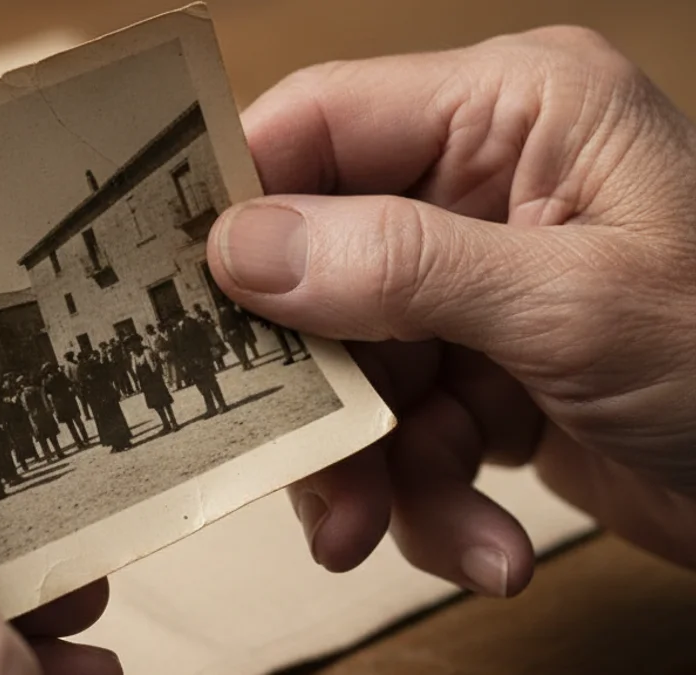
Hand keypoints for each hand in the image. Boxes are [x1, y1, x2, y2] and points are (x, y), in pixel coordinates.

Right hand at [207, 26, 695, 597]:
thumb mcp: (575, 309)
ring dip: (373, 464)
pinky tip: (487, 544)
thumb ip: (401, 266)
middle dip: (316, 383)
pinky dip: (429, 497)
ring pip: (352, 366)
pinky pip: (403, 426)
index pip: (319, 124)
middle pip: (318, 267)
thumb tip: (242, 246)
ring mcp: (476, 283)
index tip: (171, 287)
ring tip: (395, 530)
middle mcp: (480, 187)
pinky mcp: (482, 367)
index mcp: (511, 114)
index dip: (237, 199)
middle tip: (300, 463)